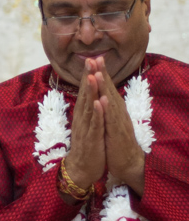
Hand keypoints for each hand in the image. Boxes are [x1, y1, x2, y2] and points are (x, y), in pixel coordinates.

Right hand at [64, 58, 105, 191]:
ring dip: (91, 91)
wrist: (80, 169)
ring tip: (93, 76)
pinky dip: (96, 113)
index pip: (85, 92)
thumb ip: (87, 110)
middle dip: (88, 77)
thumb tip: (88, 95)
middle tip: (89, 60)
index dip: (88, 75)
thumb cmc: (86, 146)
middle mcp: (82, 118)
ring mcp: (86, 128)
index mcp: (82, 114)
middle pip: (85, 94)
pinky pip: (94, 124)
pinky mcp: (91, 139)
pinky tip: (98, 103)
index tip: (91, 59)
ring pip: (88, 107)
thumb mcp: (87, 125)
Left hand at [94, 57, 145, 192]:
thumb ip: (107, 108)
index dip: (101, 74)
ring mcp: (118, 122)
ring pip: (110, 102)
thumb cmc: (116, 141)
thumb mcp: (110, 121)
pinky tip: (102, 100)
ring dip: (104, 87)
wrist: (126, 162)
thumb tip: (102, 95)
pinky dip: (105, 110)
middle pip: (109, 90)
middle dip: (102, 74)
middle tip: (97, 57)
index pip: (107, 88)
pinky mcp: (116, 134)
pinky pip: (110, 120)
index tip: (94, 58)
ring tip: (97, 73)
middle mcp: (117, 113)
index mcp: (114, 109)